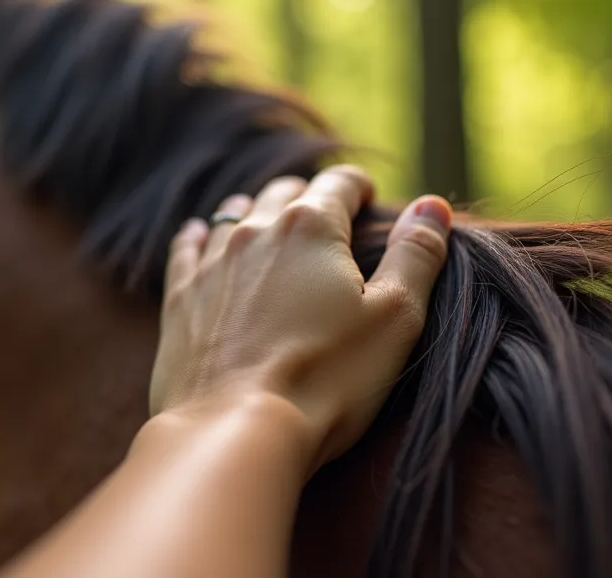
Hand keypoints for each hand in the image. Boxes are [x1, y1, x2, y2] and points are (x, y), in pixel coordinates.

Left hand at [149, 165, 452, 471]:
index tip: (368, 202)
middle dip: (311, 198)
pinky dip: (201, 237)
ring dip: (258, 213)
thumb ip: (416, 255)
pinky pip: (187, 248)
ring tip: (273, 229)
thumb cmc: (326, 378)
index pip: (340, 182)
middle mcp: (255, 231)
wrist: (235, 430)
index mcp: (311, 226)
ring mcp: (211, 263)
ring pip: (235, 214)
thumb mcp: (395, 318)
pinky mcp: (180, 299)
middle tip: (329, 221)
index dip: (359, 188)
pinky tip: (202, 238)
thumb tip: (431, 206)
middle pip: (285, 192)